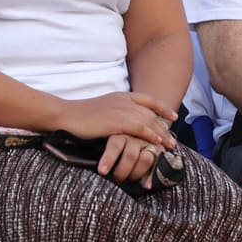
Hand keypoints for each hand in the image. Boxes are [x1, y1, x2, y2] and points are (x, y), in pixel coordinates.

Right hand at [58, 92, 177, 147]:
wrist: (67, 115)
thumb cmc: (83, 115)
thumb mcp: (105, 108)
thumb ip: (118, 111)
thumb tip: (128, 122)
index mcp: (122, 95)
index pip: (149, 99)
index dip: (163, 108)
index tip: (173, 117)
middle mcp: (124, 100)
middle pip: (151, 113)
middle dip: (164, 126)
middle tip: (173, 140)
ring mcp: (121, 109)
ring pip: (148, 121)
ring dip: (161, 134)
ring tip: (169, 145)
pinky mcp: (116, 121)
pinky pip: (139, 128)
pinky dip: (150, 135)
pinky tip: (156, 144)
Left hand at [98, 134, 163, 185]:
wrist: (138, 132)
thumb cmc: (117, 147)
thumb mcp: (107, 143)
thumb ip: (102, 151)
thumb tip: (96, 169)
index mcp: (120, 134)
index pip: (115, 147)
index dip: (108, 159)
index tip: (102, 171)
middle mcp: (135, 136)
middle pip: (131, 155)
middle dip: (123, 172)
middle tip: (117, 179)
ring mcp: (148, 142)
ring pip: (145, 159)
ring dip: (136, 174)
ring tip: (129, 181)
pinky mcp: (158, 149)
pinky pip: (157, 164)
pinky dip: (152, 177)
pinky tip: (147, 186)